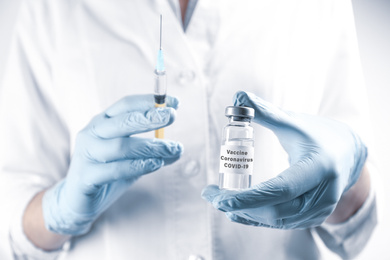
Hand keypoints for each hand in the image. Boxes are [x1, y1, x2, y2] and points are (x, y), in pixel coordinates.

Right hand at [43, 95, 182, 234]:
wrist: (76, 199)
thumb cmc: (106, 172)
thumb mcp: (131, 158)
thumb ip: (151, 152)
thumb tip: (178, 149)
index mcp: (102, 123)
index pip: (126, 105)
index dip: (150, 102)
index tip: (175, 103)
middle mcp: (92, 133)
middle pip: (123, 121)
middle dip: (150, 117)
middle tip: (173, 116)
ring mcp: (86, 154)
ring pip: (122, 146)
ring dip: (151, 146)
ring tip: (173, 149)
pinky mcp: (86, 176)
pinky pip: (115, 170)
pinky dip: (138, 166)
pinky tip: (156, 164)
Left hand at [202, 91, 366, 228]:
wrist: (347, 153)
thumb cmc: (319, 134)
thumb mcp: (293, 122)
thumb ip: (266, 111)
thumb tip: (238, 96)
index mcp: (318, 167)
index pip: (280, 189)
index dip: (249, 198)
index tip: (220, 198)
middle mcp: (322, 194)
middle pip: (275, 210)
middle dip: (239, 206)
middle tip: (212, 196)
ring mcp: (319, 210)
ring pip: (276, 220)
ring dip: (245, 214)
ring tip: (220, 201)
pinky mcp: (313, 217)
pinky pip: (281, 223)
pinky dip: (257, 219)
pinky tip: (237, 212)